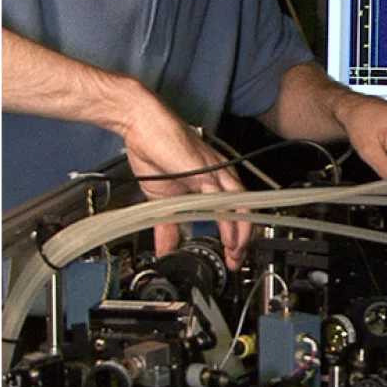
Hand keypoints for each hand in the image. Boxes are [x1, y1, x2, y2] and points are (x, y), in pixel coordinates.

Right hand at [121, 99, 251, 269]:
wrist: (142, 126)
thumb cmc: (155, 151)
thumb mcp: (161, 200)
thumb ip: (168, 226)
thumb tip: (165, 249)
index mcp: (214, 183)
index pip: (235, 213)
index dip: (237, 237)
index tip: (231, 257)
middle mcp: (220, 177)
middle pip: (244, 212)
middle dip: (244, 240)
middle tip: (236, 260)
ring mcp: (216, 174)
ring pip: (240, 207)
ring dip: (241, 234)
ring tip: (237, 253)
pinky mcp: (206, 172)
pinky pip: (224, 200)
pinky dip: (229, 221)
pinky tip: (229, 236)